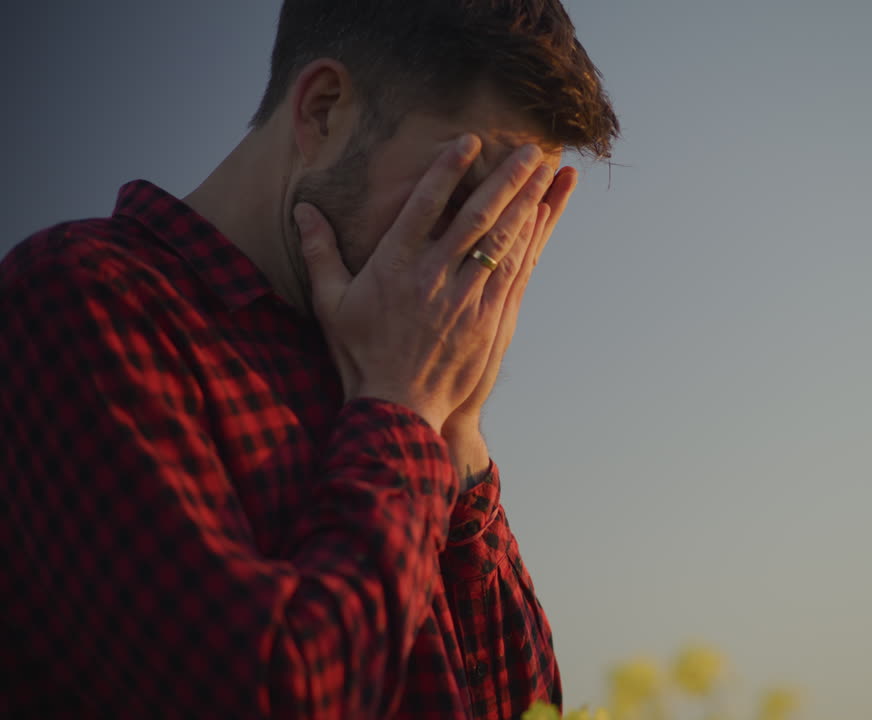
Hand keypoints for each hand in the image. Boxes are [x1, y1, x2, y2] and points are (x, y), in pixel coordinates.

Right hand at [294, 135, 555, 429]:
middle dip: (504, 180)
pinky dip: (529, 242)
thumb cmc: (360, 355)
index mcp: (394, 267)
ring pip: (502, 242)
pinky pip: (513, 273)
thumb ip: (319, 252)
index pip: (424, 208)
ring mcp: (465, 301)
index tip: (469, 141)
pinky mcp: (489, 322)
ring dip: (526, 204)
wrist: (396, 410)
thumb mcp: (330, 303)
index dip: (448, 171)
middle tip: (528, 148)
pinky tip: (542, 218)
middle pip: (475, 219)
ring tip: (544, 171)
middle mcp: (433, 278)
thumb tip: (302, 209)